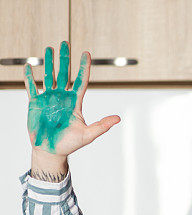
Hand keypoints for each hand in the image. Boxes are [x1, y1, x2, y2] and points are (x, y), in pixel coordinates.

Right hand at [25, 41, 119, 155]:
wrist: (51, 151)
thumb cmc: (70, 144)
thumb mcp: (88, 135)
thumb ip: (102, 125)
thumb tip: (118, 119)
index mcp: (75, 102)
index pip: (81, 80)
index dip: (83, 67)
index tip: (85, 53)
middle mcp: (62, 97)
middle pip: (64, 73)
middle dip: (65, 58)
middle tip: (65, 42)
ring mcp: (48, 98)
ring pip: (48, 76)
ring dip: (48, 62)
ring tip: (49, 48)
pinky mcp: (35, 103)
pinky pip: (31, 87)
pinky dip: (29, 77)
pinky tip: (29, 67)